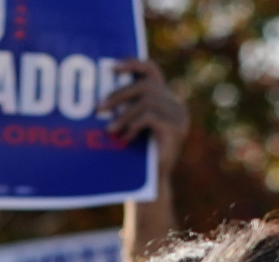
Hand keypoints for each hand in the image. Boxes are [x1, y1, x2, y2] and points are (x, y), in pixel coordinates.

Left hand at [101, 59, 189, 176]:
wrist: (152, 182)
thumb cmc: (137, 152)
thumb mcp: (131, 122)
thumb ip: (127, 104)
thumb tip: (101, 89)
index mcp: (166, 99)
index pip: (151, 70)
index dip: (132, 63)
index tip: (110, 67)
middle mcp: (176, 105)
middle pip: (145, 85)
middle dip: (118, 94)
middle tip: (98, 108)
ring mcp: (179, 117)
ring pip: (145, 101)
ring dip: (122, 115)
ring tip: (110, 130)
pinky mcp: (176, 130)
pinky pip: (149, 117)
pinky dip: (133, 125)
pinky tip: (125, 138)